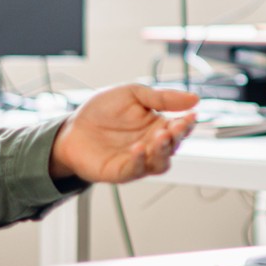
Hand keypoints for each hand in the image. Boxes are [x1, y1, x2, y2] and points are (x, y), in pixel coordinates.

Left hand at [49, 84, 199, 184]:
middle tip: (176, 126)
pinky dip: (139, 160)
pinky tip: (138, 148)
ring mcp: (138, 160)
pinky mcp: (122, 171)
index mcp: (157, 125)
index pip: (180, 127)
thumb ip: (162, 98)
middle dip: (177, 136)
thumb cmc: (102, 111)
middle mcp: (151, 145)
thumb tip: (193, 98)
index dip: (188, 123)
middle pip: (174, 146)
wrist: (72, 128)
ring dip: (163, 151)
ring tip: (160, 137)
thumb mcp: (133, 94)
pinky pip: (136, 170)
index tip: (191, 115)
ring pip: (161, 163)